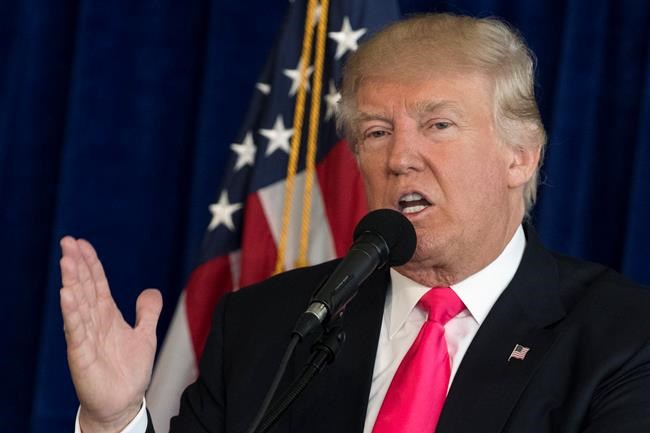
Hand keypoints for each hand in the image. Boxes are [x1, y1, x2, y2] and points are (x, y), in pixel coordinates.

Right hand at [59, 237, 161, 432]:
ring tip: (66, 260)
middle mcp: (94, 323)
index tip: (82, 243)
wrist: (123, 403)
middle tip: (67, 241)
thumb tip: (151, 290)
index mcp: (107, 315)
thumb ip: (147, 312)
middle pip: (84, 288)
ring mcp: (86, 338)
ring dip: (72, 282)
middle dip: (77, 265)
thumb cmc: (129, 371)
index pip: (97, 284)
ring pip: (77, 304)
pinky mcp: (82, 355)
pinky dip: (72, 312)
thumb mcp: (145, 335)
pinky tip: (67, 295)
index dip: (91, 263)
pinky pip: (76, 331)